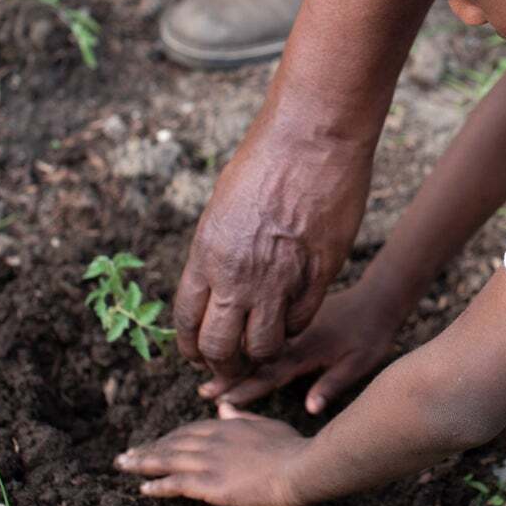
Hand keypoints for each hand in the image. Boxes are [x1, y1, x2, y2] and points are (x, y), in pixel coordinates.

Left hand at [115, 404, 310, 505]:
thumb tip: (223, 407)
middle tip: (127, 455)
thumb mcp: (265, 424)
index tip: (155, 442)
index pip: (189, 430)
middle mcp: (213, 440)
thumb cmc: (291, 447)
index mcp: (227, 425)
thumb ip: (241, 416)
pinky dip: (157, 485)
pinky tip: (144, 489)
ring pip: (167, 460)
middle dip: (148, 448)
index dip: (169, 437)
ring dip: (143, 463)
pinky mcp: (209, 483)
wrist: (299, 467)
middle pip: (172, 443)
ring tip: (124, 466)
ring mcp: (209, 461)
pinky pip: (175, 483)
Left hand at [174, 131, 371, 378]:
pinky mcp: (317, 275)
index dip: (191, 348)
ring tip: (264, 346)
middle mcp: (238, 275)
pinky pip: (300, 321)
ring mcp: (279, 279)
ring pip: (263, 346)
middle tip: (231, 365)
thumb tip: (218, 280)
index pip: (187, 322)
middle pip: (220, 348)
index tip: (199, 355)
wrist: (312, 140)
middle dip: (222, 365)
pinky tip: (292, 316)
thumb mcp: (223, 205)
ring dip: (261, 353)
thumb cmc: (266, 159)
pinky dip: (293, 326)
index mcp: (207, 254)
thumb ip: (218, 250)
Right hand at [197, 282, 403, 413]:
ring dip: (231, 354)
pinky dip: (245, 337)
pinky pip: (264, 328)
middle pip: (255, 358)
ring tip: (204, 366)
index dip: (247, 388)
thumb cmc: (372, 335)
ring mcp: (292, 326)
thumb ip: (332, 384)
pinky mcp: (294, 318)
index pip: (271, 373)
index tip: (222, 399)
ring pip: (255, 341)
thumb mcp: (359, 363)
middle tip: (202, 389)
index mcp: (307, 350)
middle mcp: (295, 337)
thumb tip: (310, 409)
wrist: (379, 297)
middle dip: (228, 373)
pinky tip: (228, 343)